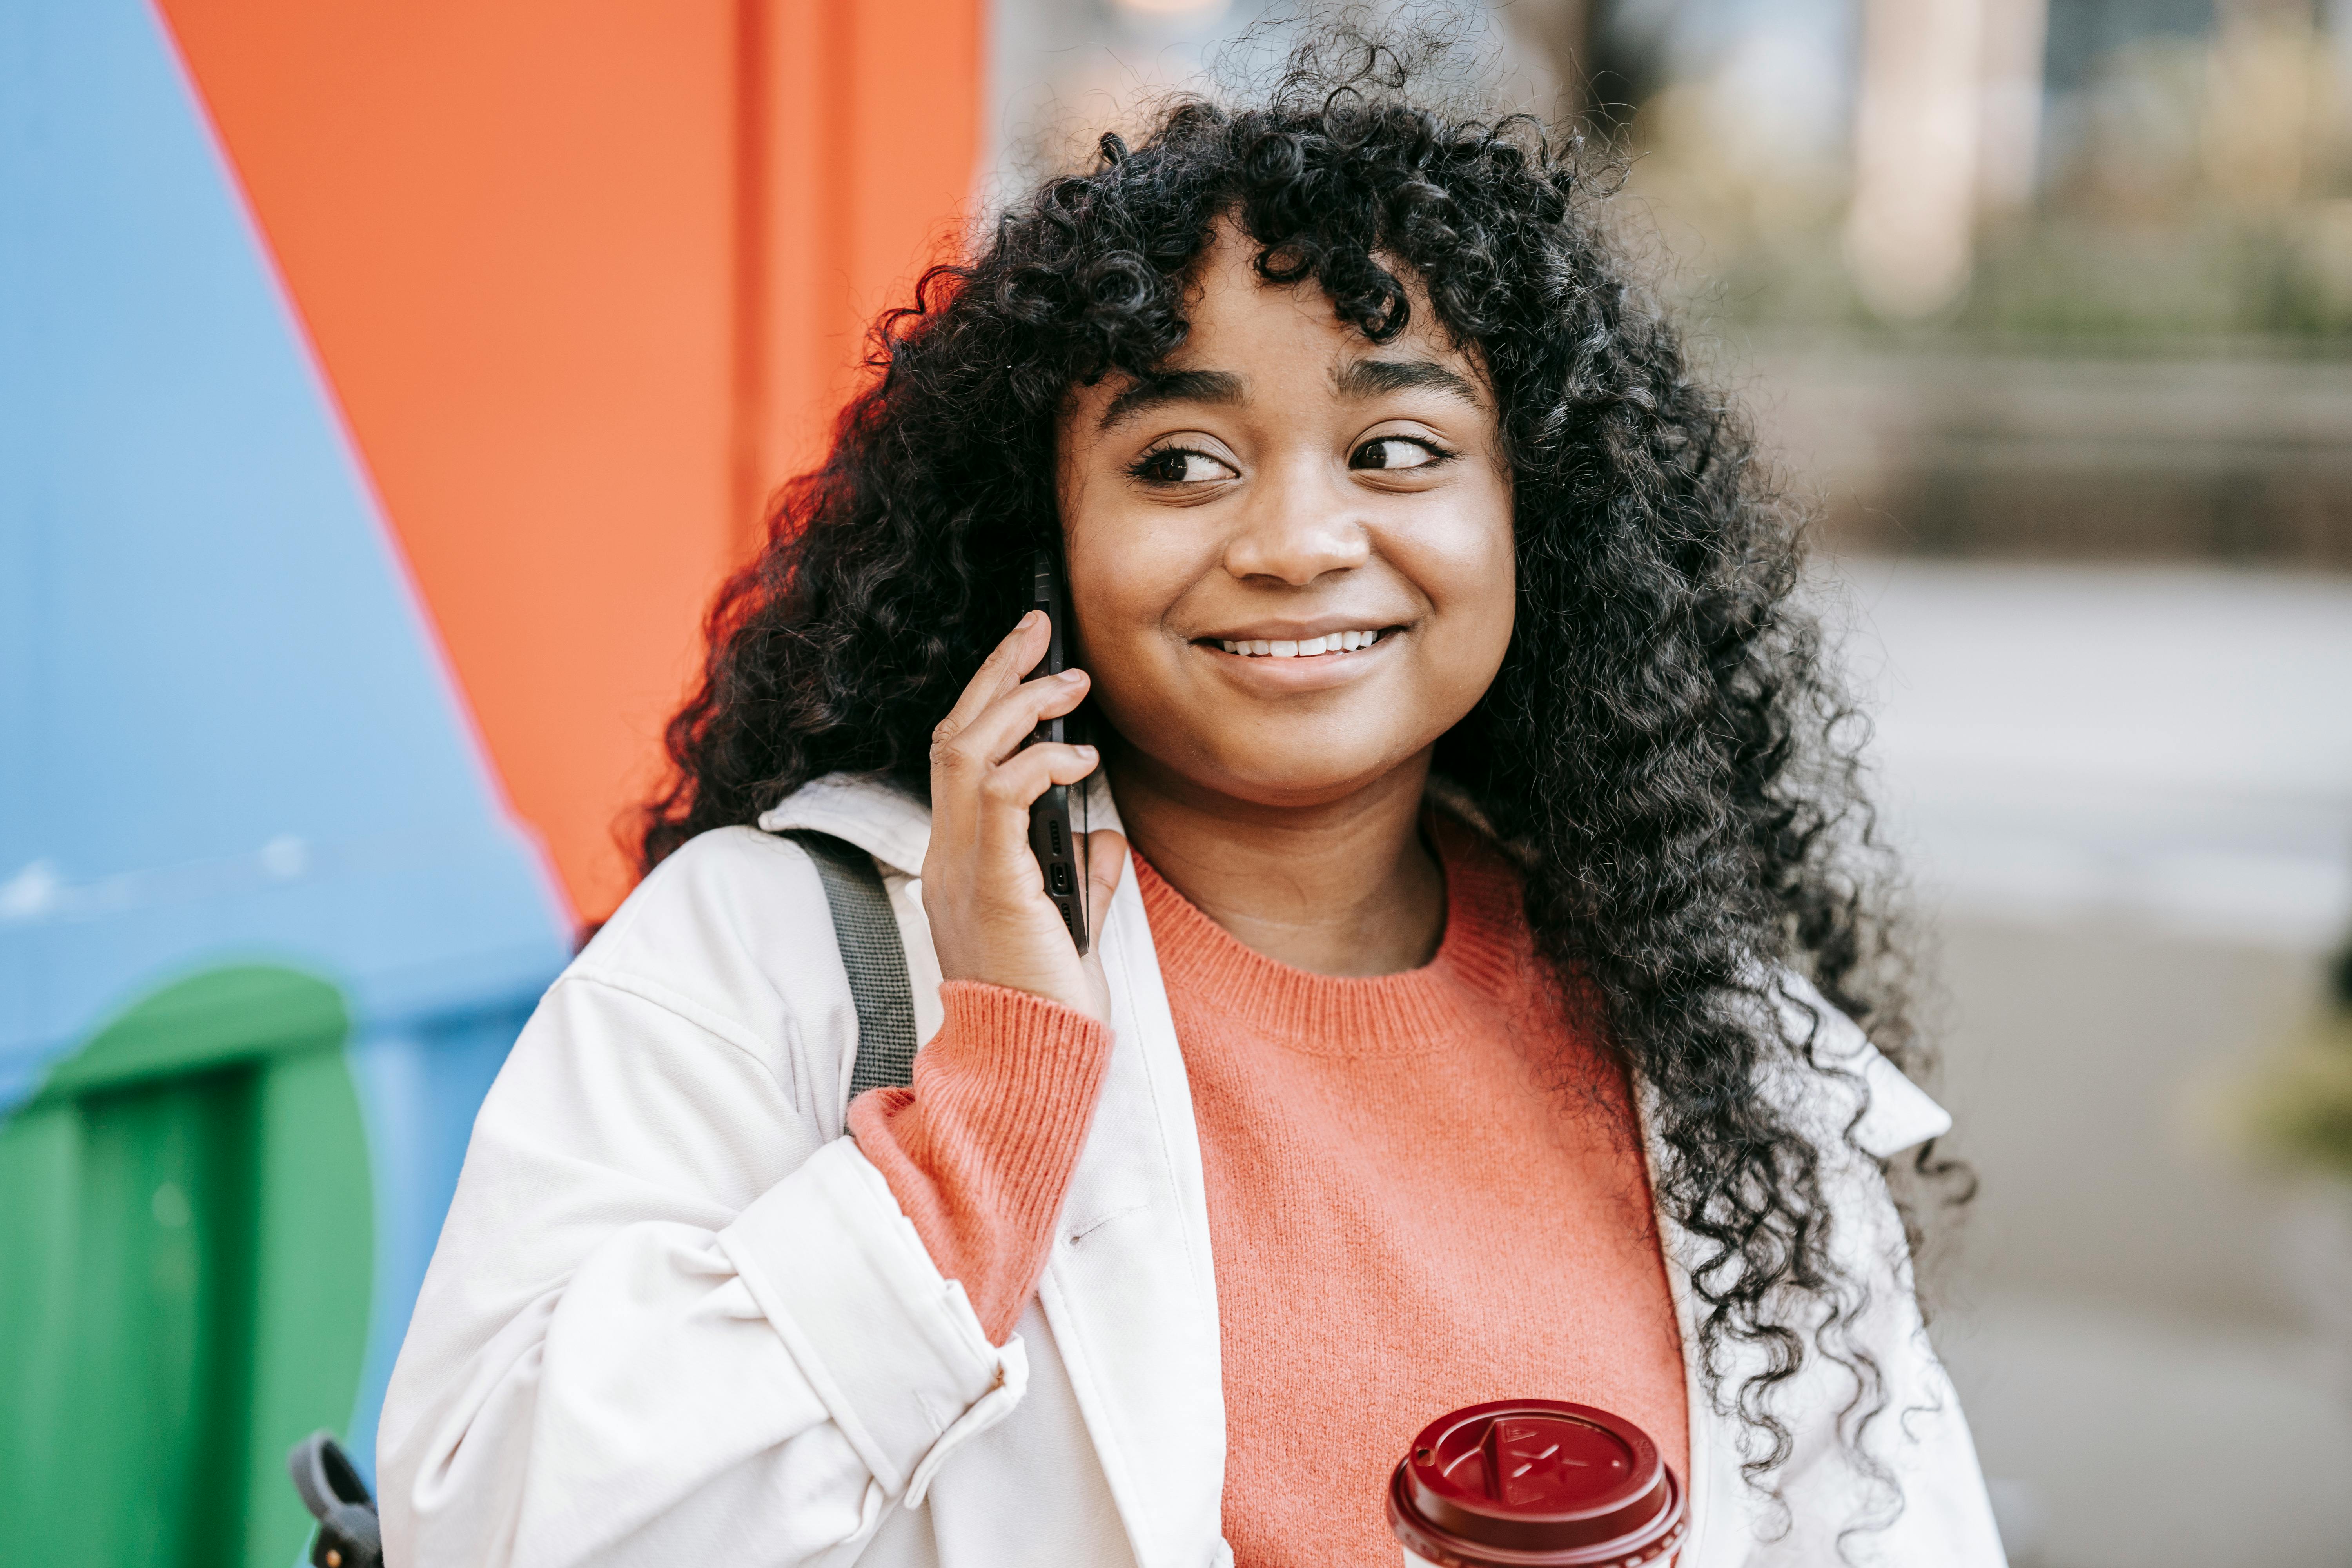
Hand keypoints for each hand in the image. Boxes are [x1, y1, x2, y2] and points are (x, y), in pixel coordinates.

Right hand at [923, 612, 1127, 1020]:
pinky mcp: (994, 884)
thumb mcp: (1069, 922)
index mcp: (959, 862)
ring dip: (1019, 705)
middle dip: (996, 673)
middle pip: (951, 735)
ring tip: (1070, 684)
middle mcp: (947, 857)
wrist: (1034, 1061)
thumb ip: (1078, 873)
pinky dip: (1040, 762)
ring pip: (966, 751)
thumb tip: (1103, 833)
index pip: (957, 758)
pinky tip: (1079, 757)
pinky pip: (1002, 796)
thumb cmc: (1050, 1001)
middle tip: (1041, 630)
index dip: (988, 698)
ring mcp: (961, 869)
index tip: (1030, 656)